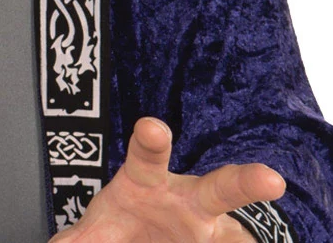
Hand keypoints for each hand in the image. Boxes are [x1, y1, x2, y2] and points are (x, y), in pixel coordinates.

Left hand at [55, 116, 285, 239]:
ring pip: (244, 235)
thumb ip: (80, 239)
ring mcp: (213, 231)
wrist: (155, 237)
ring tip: (281, 215)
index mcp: (148, 181)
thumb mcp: (98, 227)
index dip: (151, 140)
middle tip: (271, 180)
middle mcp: (190, 201)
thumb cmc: (125, 221)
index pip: (147, 154)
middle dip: (245, 182)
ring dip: (259, 233)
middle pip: (220, 188)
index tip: (153, 128)